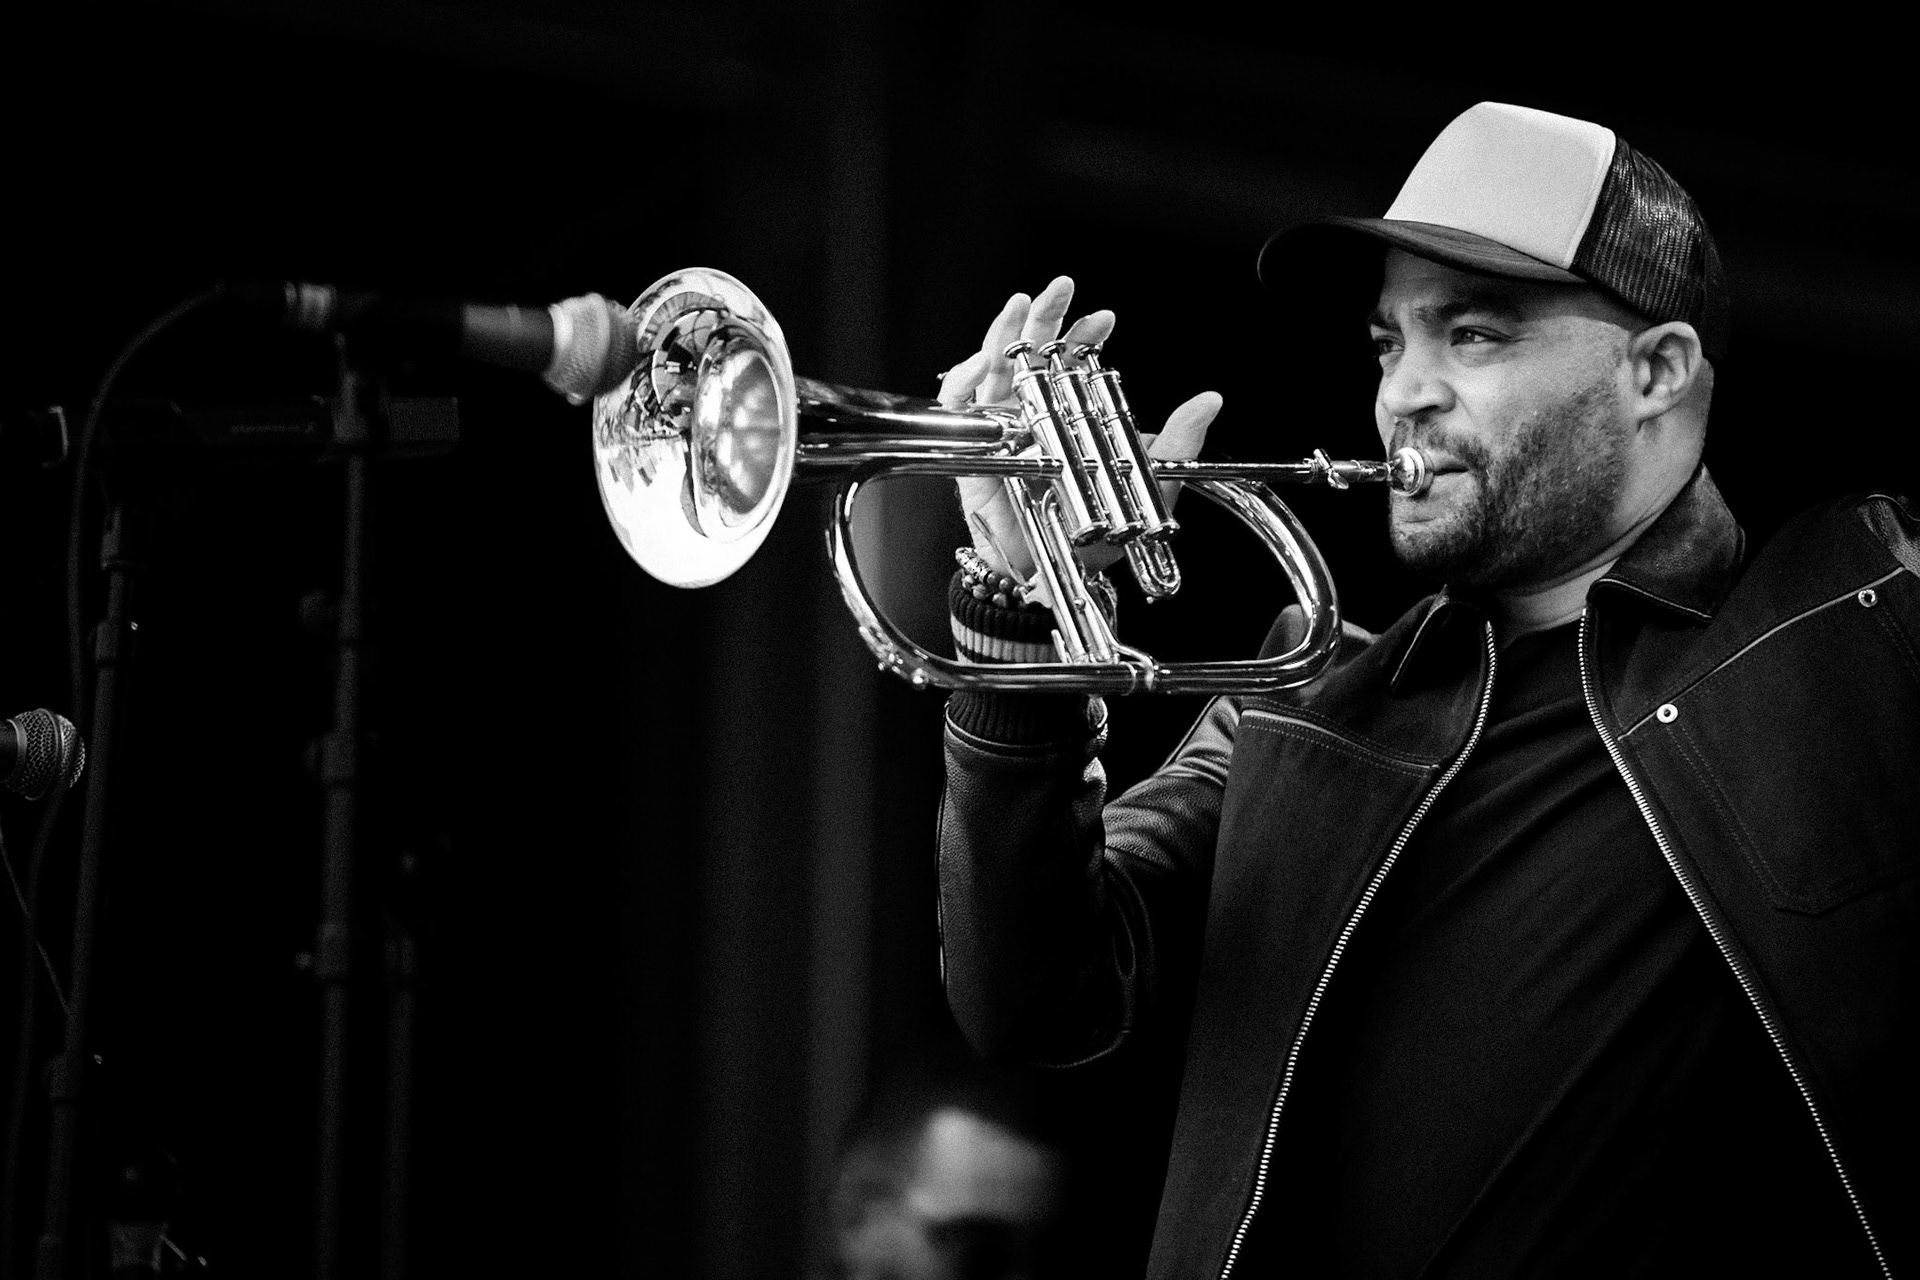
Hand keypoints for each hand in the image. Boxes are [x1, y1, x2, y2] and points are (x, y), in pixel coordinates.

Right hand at [937, 276, 1221, 583]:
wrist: (1057, 573)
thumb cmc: (1097, 532)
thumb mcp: (1148, 482)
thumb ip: (1178, 442)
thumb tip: (1210, 401)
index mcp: (1070, 415)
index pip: (1073, 363)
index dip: (1085, 336)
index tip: (1105, 319)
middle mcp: (1033, 415)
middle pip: (1030, 354)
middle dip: (1044, 317)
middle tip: (1060, 289)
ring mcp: (998, 428)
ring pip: (994, 369)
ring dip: (1002, 334)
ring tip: (1020, 307)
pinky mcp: (968, 450)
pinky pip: (957, 407)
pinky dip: (965, 380)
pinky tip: (983, 362)